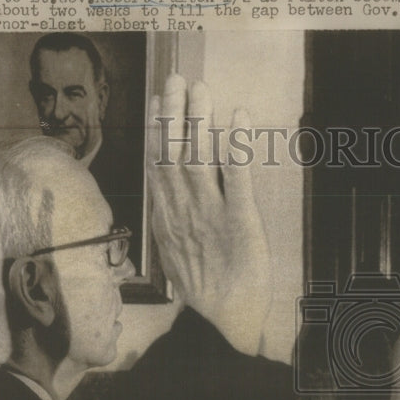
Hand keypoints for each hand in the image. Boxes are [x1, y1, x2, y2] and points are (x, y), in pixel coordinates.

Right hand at [147, 75, 269, 355]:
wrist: (234, 320)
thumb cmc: (209, 290)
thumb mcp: (179, 258)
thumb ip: (172, 227)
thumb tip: (164, 208)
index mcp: (171, 218)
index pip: (160, 165)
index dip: (158, 130)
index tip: (158, 100)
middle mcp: (186, 211)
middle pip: (175, 153)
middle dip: (175, 114)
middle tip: (177, 79)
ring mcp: (211, 215)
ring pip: (200, 159)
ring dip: (199, 121)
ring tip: (200, 89)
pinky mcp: (241, 222)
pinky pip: (237, 180)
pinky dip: (236, 148)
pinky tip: (237, 120)